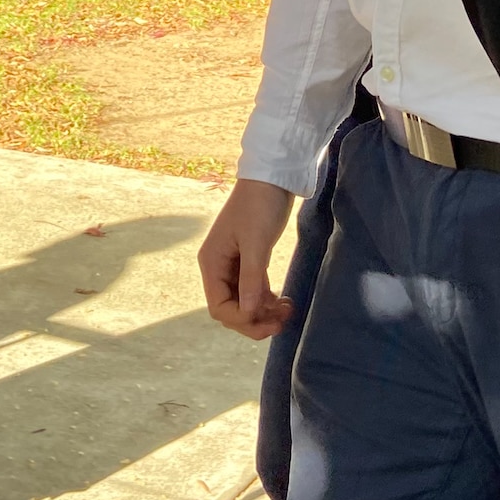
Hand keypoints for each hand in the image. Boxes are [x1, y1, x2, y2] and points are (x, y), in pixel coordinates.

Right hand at [199, 178, 295, 338]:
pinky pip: (254, 289)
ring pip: (244, 301)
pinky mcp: (249, 259)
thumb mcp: (256, 243)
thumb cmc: (259, 206)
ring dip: (264, 311)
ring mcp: (233, 264)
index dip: (241, 319)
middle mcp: (219, 267)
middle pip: (231, 309)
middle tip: (282, 322)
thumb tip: (249, 314)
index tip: (267, 320)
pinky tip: (284, 300)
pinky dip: (267, 299)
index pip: (219, 307)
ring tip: (288, 310)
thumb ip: (251, 279)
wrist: (272, 177)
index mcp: (212, 263)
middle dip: (254, 320)